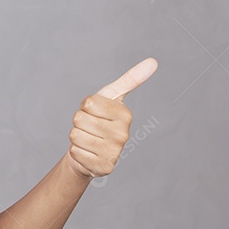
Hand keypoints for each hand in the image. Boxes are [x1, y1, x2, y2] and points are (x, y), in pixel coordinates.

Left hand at [65, 57, 157, 179]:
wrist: (92, 150)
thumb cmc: (100, 119)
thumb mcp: (112, 96)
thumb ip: (130, 79)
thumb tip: (153, 61)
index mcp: (125, 115)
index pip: (88, 102)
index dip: (85, 106)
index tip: (95, 112)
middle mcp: (123, 135)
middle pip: (79, 119)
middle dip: (79, 122)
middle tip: (90, 127)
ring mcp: (114, 153)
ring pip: (75, 135)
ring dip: (76, 137)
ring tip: (89, 139)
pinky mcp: (103, 167)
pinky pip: (74, 152)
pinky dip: (76, 152)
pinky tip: (87, 153)